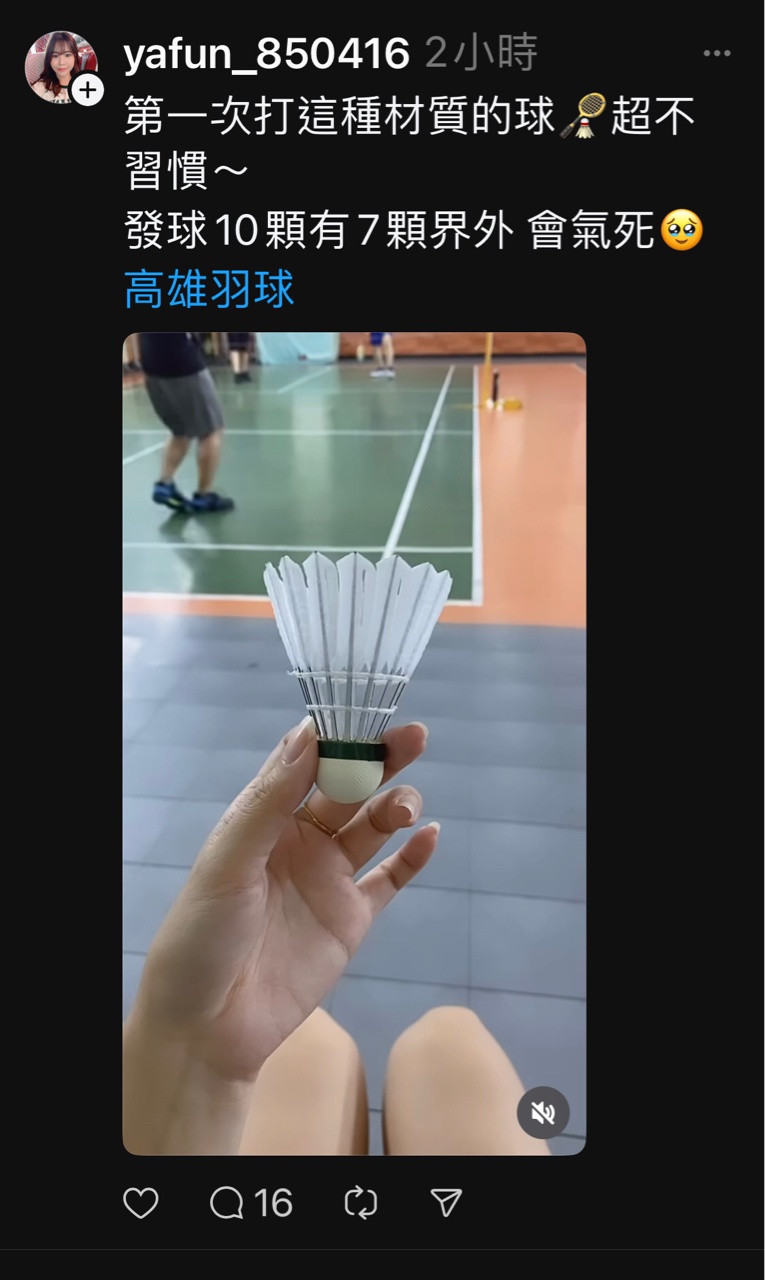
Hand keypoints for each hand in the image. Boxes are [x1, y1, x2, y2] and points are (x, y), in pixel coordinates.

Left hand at [126, 717, 437, 1086]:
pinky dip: (413, 858)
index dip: (335, 734)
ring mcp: (328, 879)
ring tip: (404, 808)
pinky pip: (390, 881)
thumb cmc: (203, 935)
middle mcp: (299, 840)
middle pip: (348, 787)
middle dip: (379, 759)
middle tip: (412, 736)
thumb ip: (270, 800)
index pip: (305, 762)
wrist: (209, 1027)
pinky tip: (430, 836)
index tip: (364, 710)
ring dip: (395, 805)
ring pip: (373, 827)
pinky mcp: (351, 920)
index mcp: (262, 818)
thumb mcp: (229, 860)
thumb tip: (308, 735)